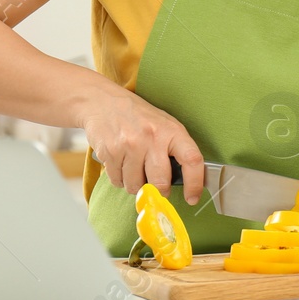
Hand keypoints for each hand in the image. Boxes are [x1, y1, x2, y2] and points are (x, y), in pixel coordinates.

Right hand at [76, 85, 205, 204]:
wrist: (103, 102)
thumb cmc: (138, 116)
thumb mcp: (164, 125)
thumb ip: (175, 149)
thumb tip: (184, 180)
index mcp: (171, 130)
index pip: (192, 160)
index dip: (195, 183)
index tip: (192, 197)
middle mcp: (151, 138)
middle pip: (160, 182)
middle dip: (159, 190)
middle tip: (158, 186)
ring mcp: (129, 146)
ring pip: (136, 186)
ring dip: (136, 184)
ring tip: (135, 167)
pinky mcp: (110, 153)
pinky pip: (117, 182)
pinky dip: (120, 179)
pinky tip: (121, 163)